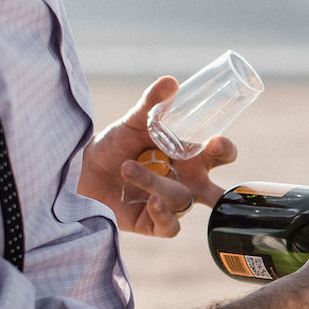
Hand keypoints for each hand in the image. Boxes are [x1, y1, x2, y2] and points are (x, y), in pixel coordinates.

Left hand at [79, 76, 237, 236]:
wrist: (82, 170)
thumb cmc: (115, 144)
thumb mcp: (134, 121)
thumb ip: (152, 103)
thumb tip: (171, 81)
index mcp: (191, 158)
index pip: (220, 157)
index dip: (225, 151)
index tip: (215, 141)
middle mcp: (187, 184)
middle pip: (219, 195)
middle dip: (225, 193)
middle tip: (204, 185)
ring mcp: (172, 205)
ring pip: (182, 200)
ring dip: (157, 183)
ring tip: (128, 168)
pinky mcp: (152, 223)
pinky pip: (171, 227)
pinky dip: (163, 214)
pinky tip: (150, 202)